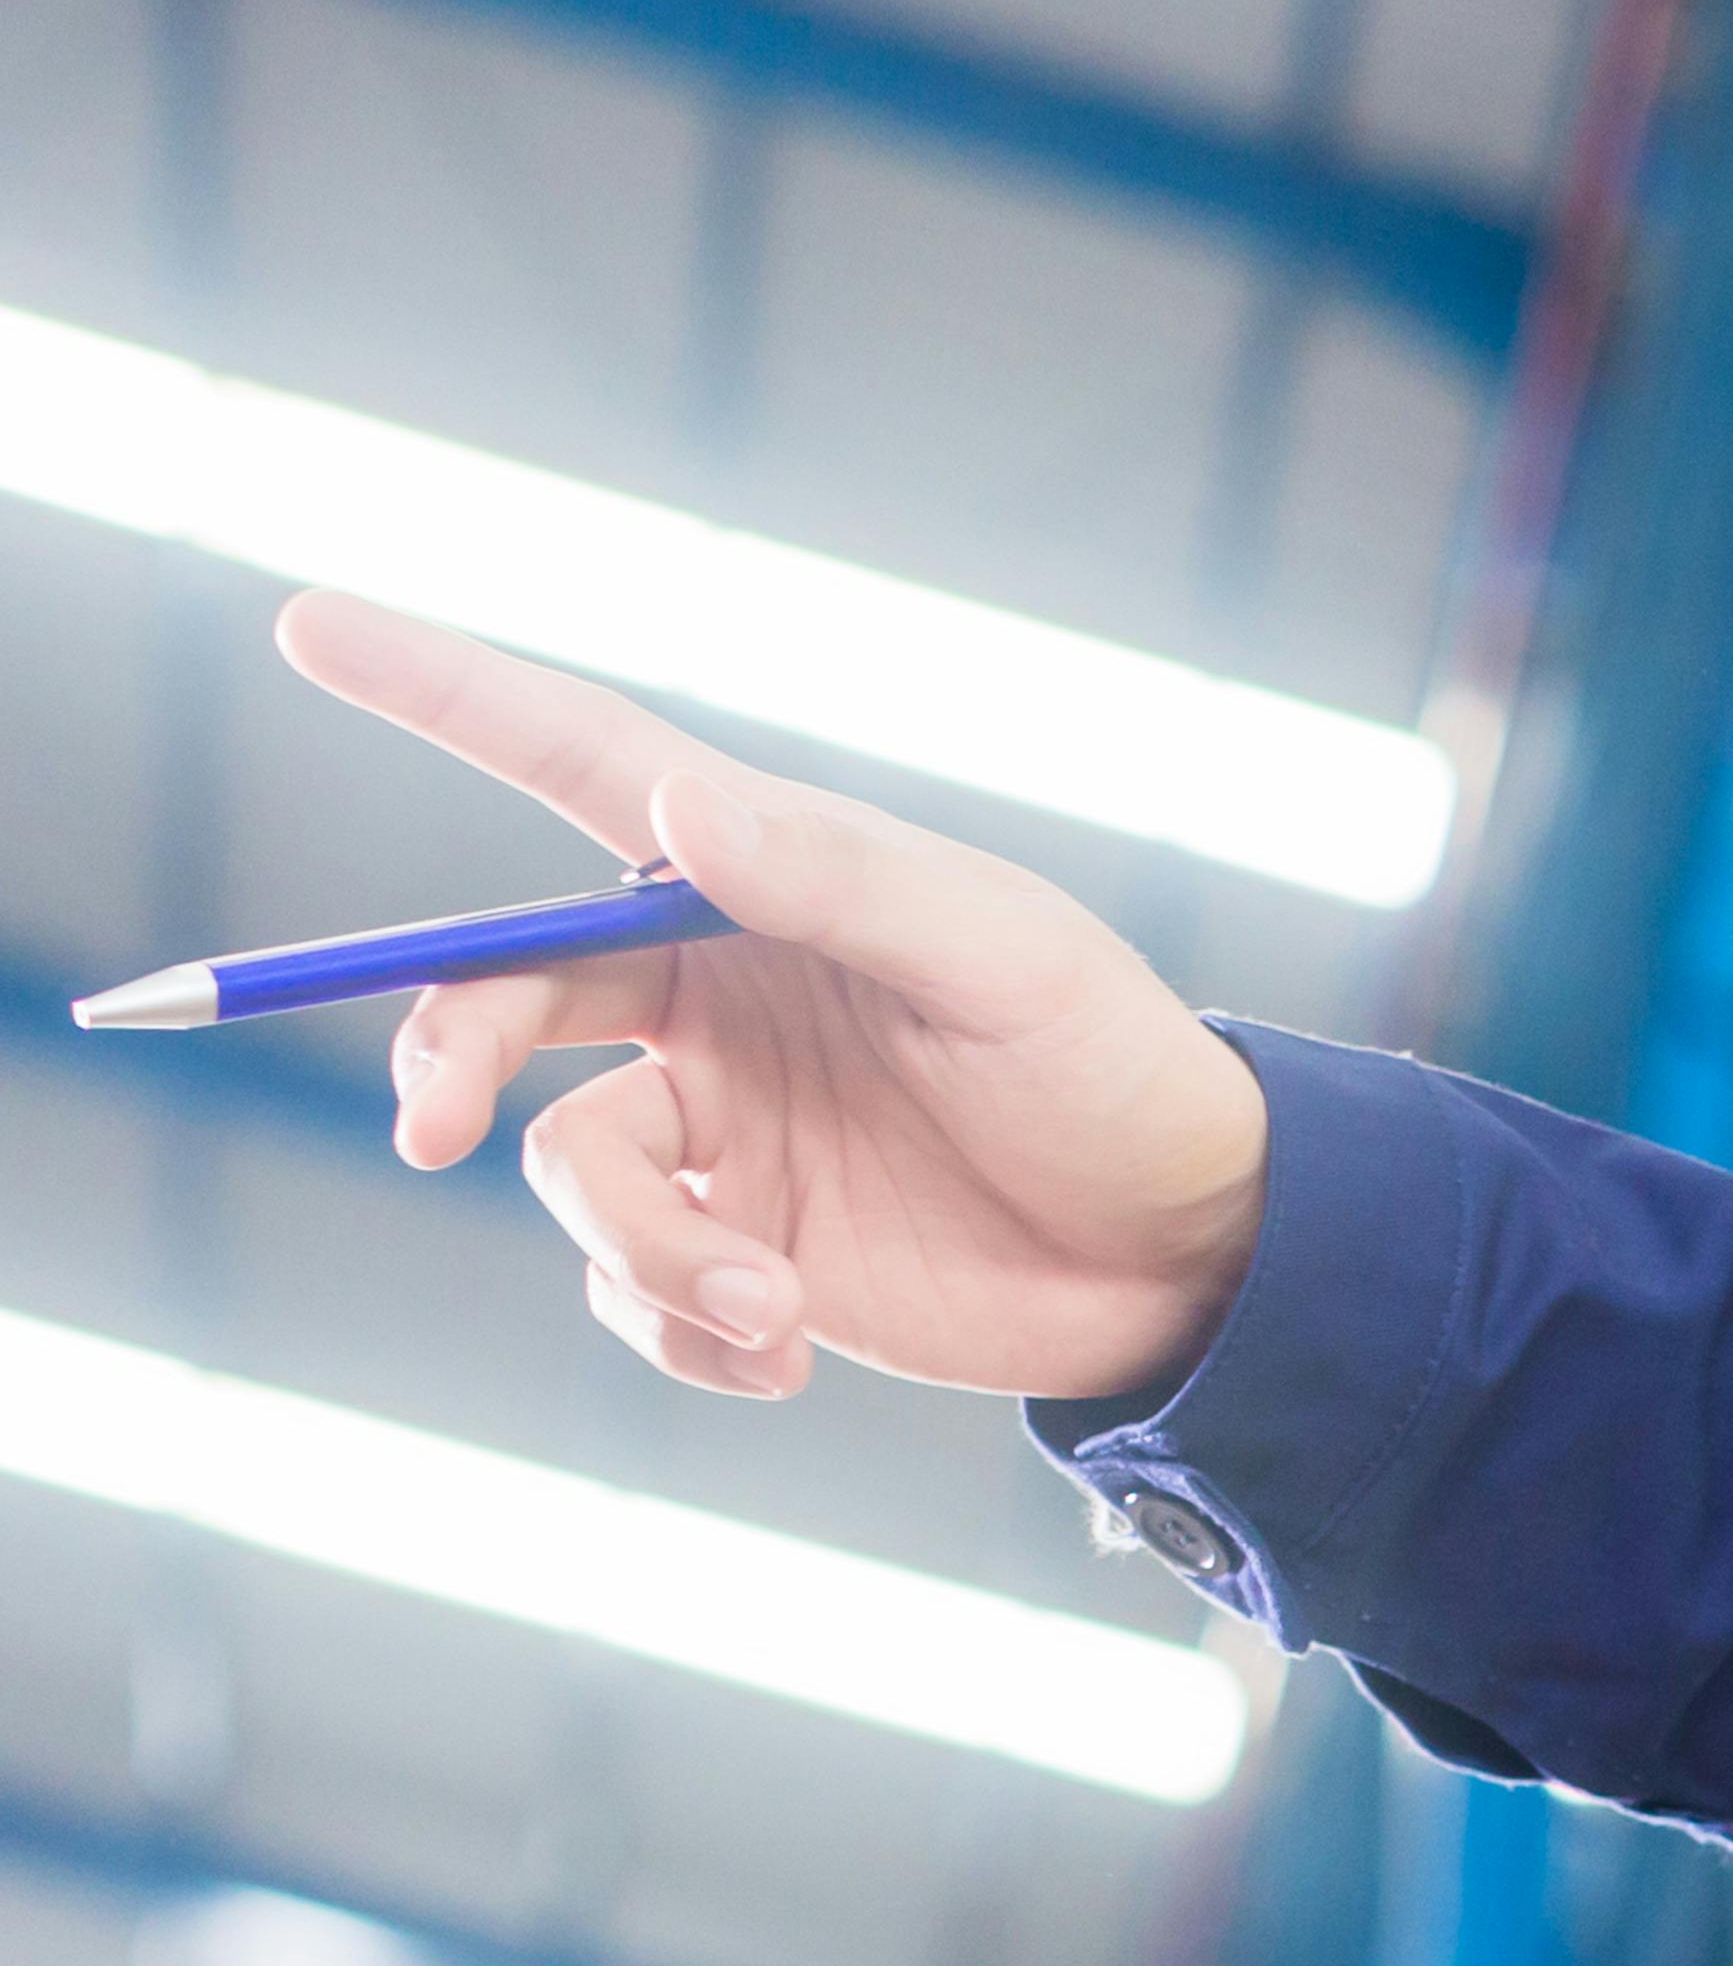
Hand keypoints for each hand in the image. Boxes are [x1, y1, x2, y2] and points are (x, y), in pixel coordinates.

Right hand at [288, 593, 1281, 1409]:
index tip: (306, 616)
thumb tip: (672, 804)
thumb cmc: (1113, 1069)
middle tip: (432, 1128)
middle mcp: (713, 992)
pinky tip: (788, 1349)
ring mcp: (718, 1123)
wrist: (1191, 1255)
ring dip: (647, 1251)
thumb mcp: (999, 962)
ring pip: (570, 1175)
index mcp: (764, 885)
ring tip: (774, 1299)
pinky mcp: (738, 1244)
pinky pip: (633, 1292)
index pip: (577, 762)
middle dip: (446, 1056)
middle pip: (499, 998)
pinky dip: (688, 1331)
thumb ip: (834, 879)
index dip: (442, 690)